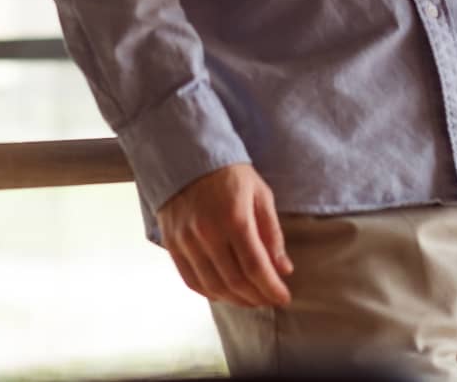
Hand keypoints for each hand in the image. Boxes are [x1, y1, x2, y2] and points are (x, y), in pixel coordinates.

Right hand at [155, 163, 292, 308]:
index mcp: (234, 217)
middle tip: (270, 299)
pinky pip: (191, 280)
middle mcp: (207, 232)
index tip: (284, 298)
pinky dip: (210, 293)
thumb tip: (283, 269)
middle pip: (234, 281)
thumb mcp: (260, 195)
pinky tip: (225, 294)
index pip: (255, 266)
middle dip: (257, 297)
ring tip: (252, 299)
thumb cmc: (230, 175)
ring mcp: (186, 240)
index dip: (271, 288)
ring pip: (213, 286)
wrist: (187, 156)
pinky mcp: (172, 244)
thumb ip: (272, 234)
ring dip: (236, 300)